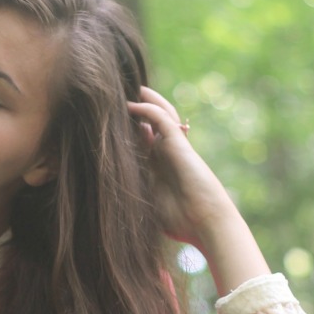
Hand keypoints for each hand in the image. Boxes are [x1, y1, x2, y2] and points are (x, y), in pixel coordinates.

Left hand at [128, 87, 270, 293]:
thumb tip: (109, 201)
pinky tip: (132, 103)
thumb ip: (134, 197)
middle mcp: (165, 155)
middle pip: (149, 126)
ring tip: (127, 90)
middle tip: (116, 102)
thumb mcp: (148, 208)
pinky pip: (161, 119)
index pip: (141, 146)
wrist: (205, 222)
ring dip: (144, 102)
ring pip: (158, 116)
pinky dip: (147, 109)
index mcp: (158, 170)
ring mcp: (172, 148)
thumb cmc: (180, 223)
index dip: (128, 134)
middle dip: (135, 114)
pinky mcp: (178, 143)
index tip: (108, 128)